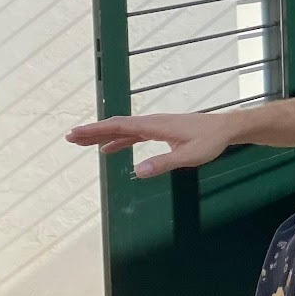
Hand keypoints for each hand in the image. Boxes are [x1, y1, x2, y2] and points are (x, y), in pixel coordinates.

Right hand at [66, 112, 236, 177]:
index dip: (96, 130)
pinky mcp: (160, 131)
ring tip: (80, 143)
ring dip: (102, 135)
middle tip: (69, 138)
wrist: (226, 129)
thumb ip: (164, 163)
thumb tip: (137, 172)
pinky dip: (118, 140)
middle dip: (92, 131)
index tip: (75, 133)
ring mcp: (155, 126)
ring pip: (123, 130)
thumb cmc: (209, 141)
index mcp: (154, 126)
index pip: (119, 126)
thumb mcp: (188, 156)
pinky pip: (133, 135)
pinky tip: (108, 149)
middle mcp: (151, 123)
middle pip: (116, 125)